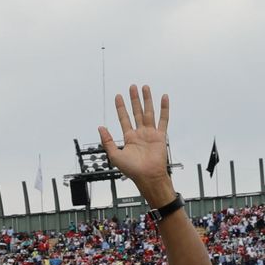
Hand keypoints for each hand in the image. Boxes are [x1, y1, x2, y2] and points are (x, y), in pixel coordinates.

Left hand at [98, 85, 174, 206]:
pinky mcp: (161, 136)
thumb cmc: (132, 170)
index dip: (120, 107)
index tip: (118, 96)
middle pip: (136, 112)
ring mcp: (151, 134)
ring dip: (147, 100)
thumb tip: (100, 127)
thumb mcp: (115, 155)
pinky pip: (163, 120)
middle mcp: (140, 134)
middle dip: (134, 99)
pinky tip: (163, 98)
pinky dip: (164, 108)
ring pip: (148, 112)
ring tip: (145, 87)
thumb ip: (108, 141)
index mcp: (129, 138)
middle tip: (132, 87)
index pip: (124, 118)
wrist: (148, 177)